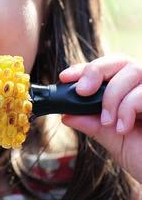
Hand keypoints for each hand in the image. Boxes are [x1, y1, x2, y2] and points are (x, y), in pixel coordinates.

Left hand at [59, 54, 141, 182]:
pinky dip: (128, 107)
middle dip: (95, 71)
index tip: (65, 78)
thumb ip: (93, 124)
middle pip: (121, 60)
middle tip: (82, 92)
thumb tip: (66, 114)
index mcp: (133, 91)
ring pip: (132, 70)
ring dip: (112, 96)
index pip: (108, 68)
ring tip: (108, 122)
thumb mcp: (114, 140)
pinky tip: (123, 128)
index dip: (85, 69)